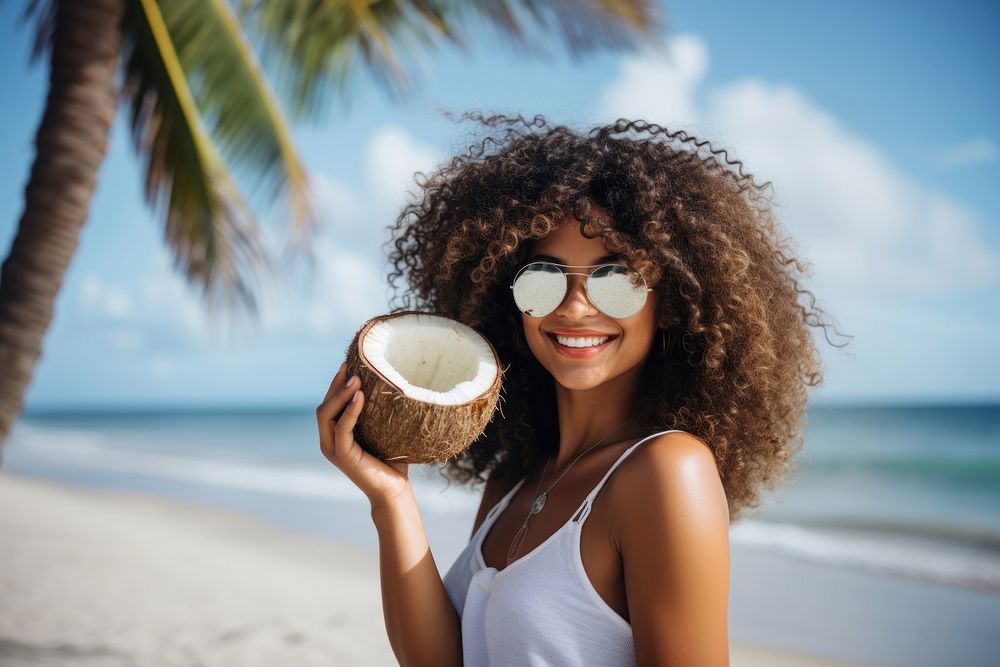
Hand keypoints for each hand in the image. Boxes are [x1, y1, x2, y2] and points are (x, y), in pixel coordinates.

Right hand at [317, 362, 410, 506]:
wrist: (394, 490)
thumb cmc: (392, 461)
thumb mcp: (382, 431)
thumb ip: (377, 414)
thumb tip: (388, 384)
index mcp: (335, 435)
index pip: (329, 404)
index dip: (336, 383)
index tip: (349, 363)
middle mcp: (329, 441)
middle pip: (324, 406)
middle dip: (336, 385)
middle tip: (352, 366)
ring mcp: (333, 449)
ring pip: (327, 414)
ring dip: (340, 394)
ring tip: (356, 378)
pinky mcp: (342, 456)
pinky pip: (342, 428)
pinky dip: (350, 411)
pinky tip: (361, 397)